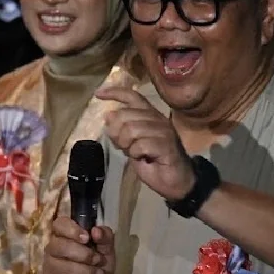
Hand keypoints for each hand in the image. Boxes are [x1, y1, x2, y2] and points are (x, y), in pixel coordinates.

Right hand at [42, 217, 114, 273]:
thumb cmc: (100, 261)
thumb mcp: (107, 248)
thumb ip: (105, 236)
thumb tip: (96, 231)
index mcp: (65, 233)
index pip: (59, 224)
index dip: (72, 230)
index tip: (87, 238)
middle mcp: (52, 247)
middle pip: (59, 246)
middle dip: (83, 255)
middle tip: (99, 260)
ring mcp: (48, 265)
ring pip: (59, 267)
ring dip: (84, 272)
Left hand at [95, 87, 194, 201]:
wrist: (175, 181)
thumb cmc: (153, 161)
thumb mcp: (131, 145)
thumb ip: (121, 130)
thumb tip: (108, 116)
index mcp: (149, 115)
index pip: (133, 96)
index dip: (115, 92)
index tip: (98, 94)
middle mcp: (157, 118)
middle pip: (125, 114)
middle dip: (116, 132)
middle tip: (122, 146)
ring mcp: (164, 130)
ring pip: (131, 129)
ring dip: (126, 145)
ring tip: (134, 153)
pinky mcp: (167, 144)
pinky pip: (140, 145)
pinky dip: (136, 154)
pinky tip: (144, 158)